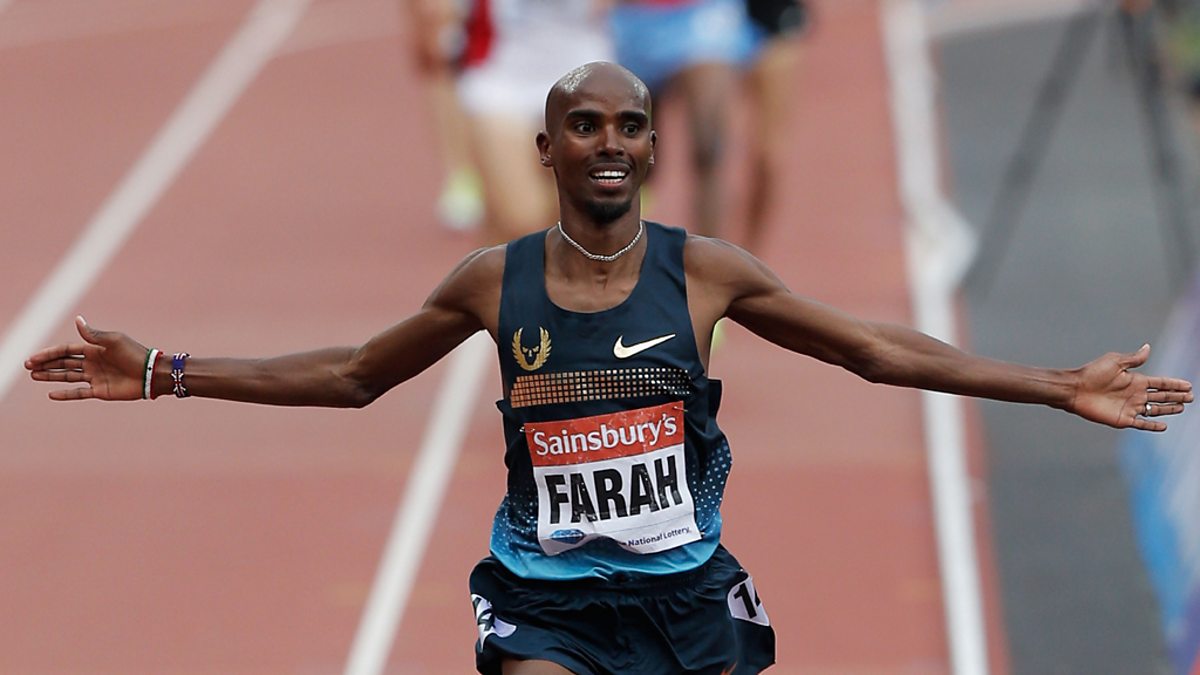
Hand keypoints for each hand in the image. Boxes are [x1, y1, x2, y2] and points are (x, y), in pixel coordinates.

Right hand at [25, 316, 150, 400]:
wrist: (151, 374)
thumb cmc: (134, 354)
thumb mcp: (113, 341)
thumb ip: (93, 335)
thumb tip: (77, 319)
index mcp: (94, 349)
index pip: (66, 350)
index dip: (49, 353)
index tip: (33, 357)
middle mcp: (92, 363)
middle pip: (64, 363)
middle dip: (46, 364)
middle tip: (27, 366)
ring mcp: (95, 377)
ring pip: (68, 377)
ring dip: (51, 376)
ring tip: (34, 376)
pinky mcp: (101, 391)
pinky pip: (79, 393)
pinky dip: (66, 394)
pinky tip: (51, 394)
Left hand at [1070, 344, 1192, 430]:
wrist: (1075, 390)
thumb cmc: (1092, 373)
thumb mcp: (1115, 362)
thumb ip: (1133, 359)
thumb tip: (1148, 347)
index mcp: (1135, 380)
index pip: (1160, 383)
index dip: (1174, 384)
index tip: (1189, 385)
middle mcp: (1135, 394)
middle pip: (1161, 396)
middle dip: (1176, 396)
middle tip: (1191, 397)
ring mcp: (1130, 407)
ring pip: (1155, 409)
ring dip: (1168, 409)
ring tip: (1182, 408)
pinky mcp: (1122, 419)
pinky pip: (1141, 424)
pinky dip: (1153, 425)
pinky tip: (1164, 426)